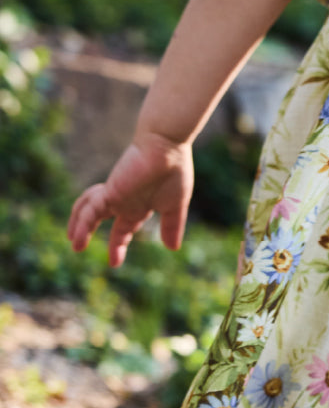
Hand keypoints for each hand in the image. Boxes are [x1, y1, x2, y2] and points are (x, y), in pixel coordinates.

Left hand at [67, 130, 193, 266]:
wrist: (167, 146)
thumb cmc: (174, 171)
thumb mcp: (175, 204)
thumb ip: (172, 225)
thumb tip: (173, 248)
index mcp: (140, 205)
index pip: (123, 227)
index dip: (118, 244)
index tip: (115, 261)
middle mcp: (124, 201)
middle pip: (99, 218)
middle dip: (89, 233)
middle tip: (80, 249)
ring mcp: (114, 195)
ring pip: (87, 211)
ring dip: (78, 226)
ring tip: (73, 242)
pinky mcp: (109, 191)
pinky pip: (89, 210)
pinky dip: (81, 225)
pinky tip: (77, 238)